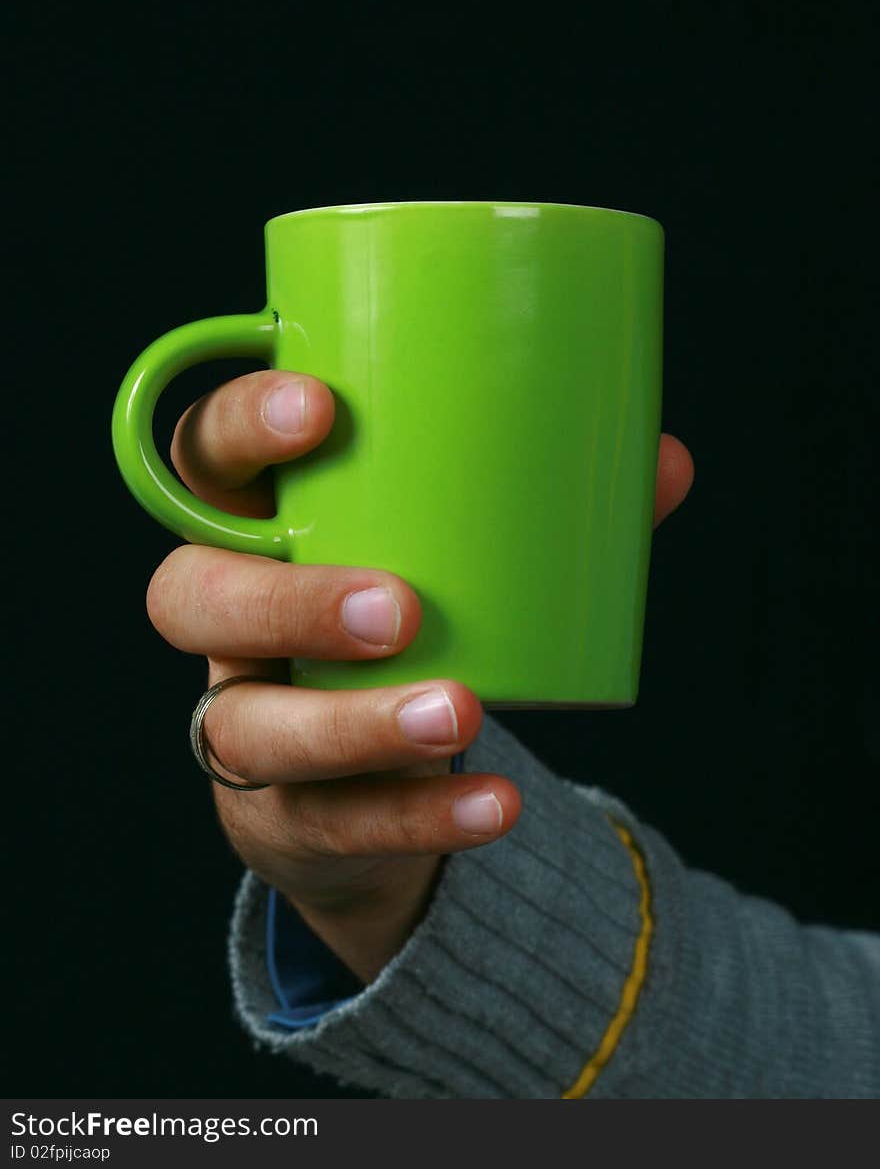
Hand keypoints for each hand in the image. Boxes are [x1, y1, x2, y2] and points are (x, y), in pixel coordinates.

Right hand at [147, 372, 694, 981]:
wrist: (368, 782)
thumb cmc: (409, 624)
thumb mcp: (452, 560)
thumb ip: (546, 510)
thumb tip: (665, 462)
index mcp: (257, 527)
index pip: (203, 457)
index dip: (238, 429)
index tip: (320, 410)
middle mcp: (225, 622)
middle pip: (188, 598)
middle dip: (285, 602)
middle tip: (399, 608)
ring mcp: (243, 724)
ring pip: (246, 730)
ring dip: (351, 726)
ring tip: (458, 714)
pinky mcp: (280, 817)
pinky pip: (327, 824)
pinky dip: (416, 816)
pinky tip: (493, 806)